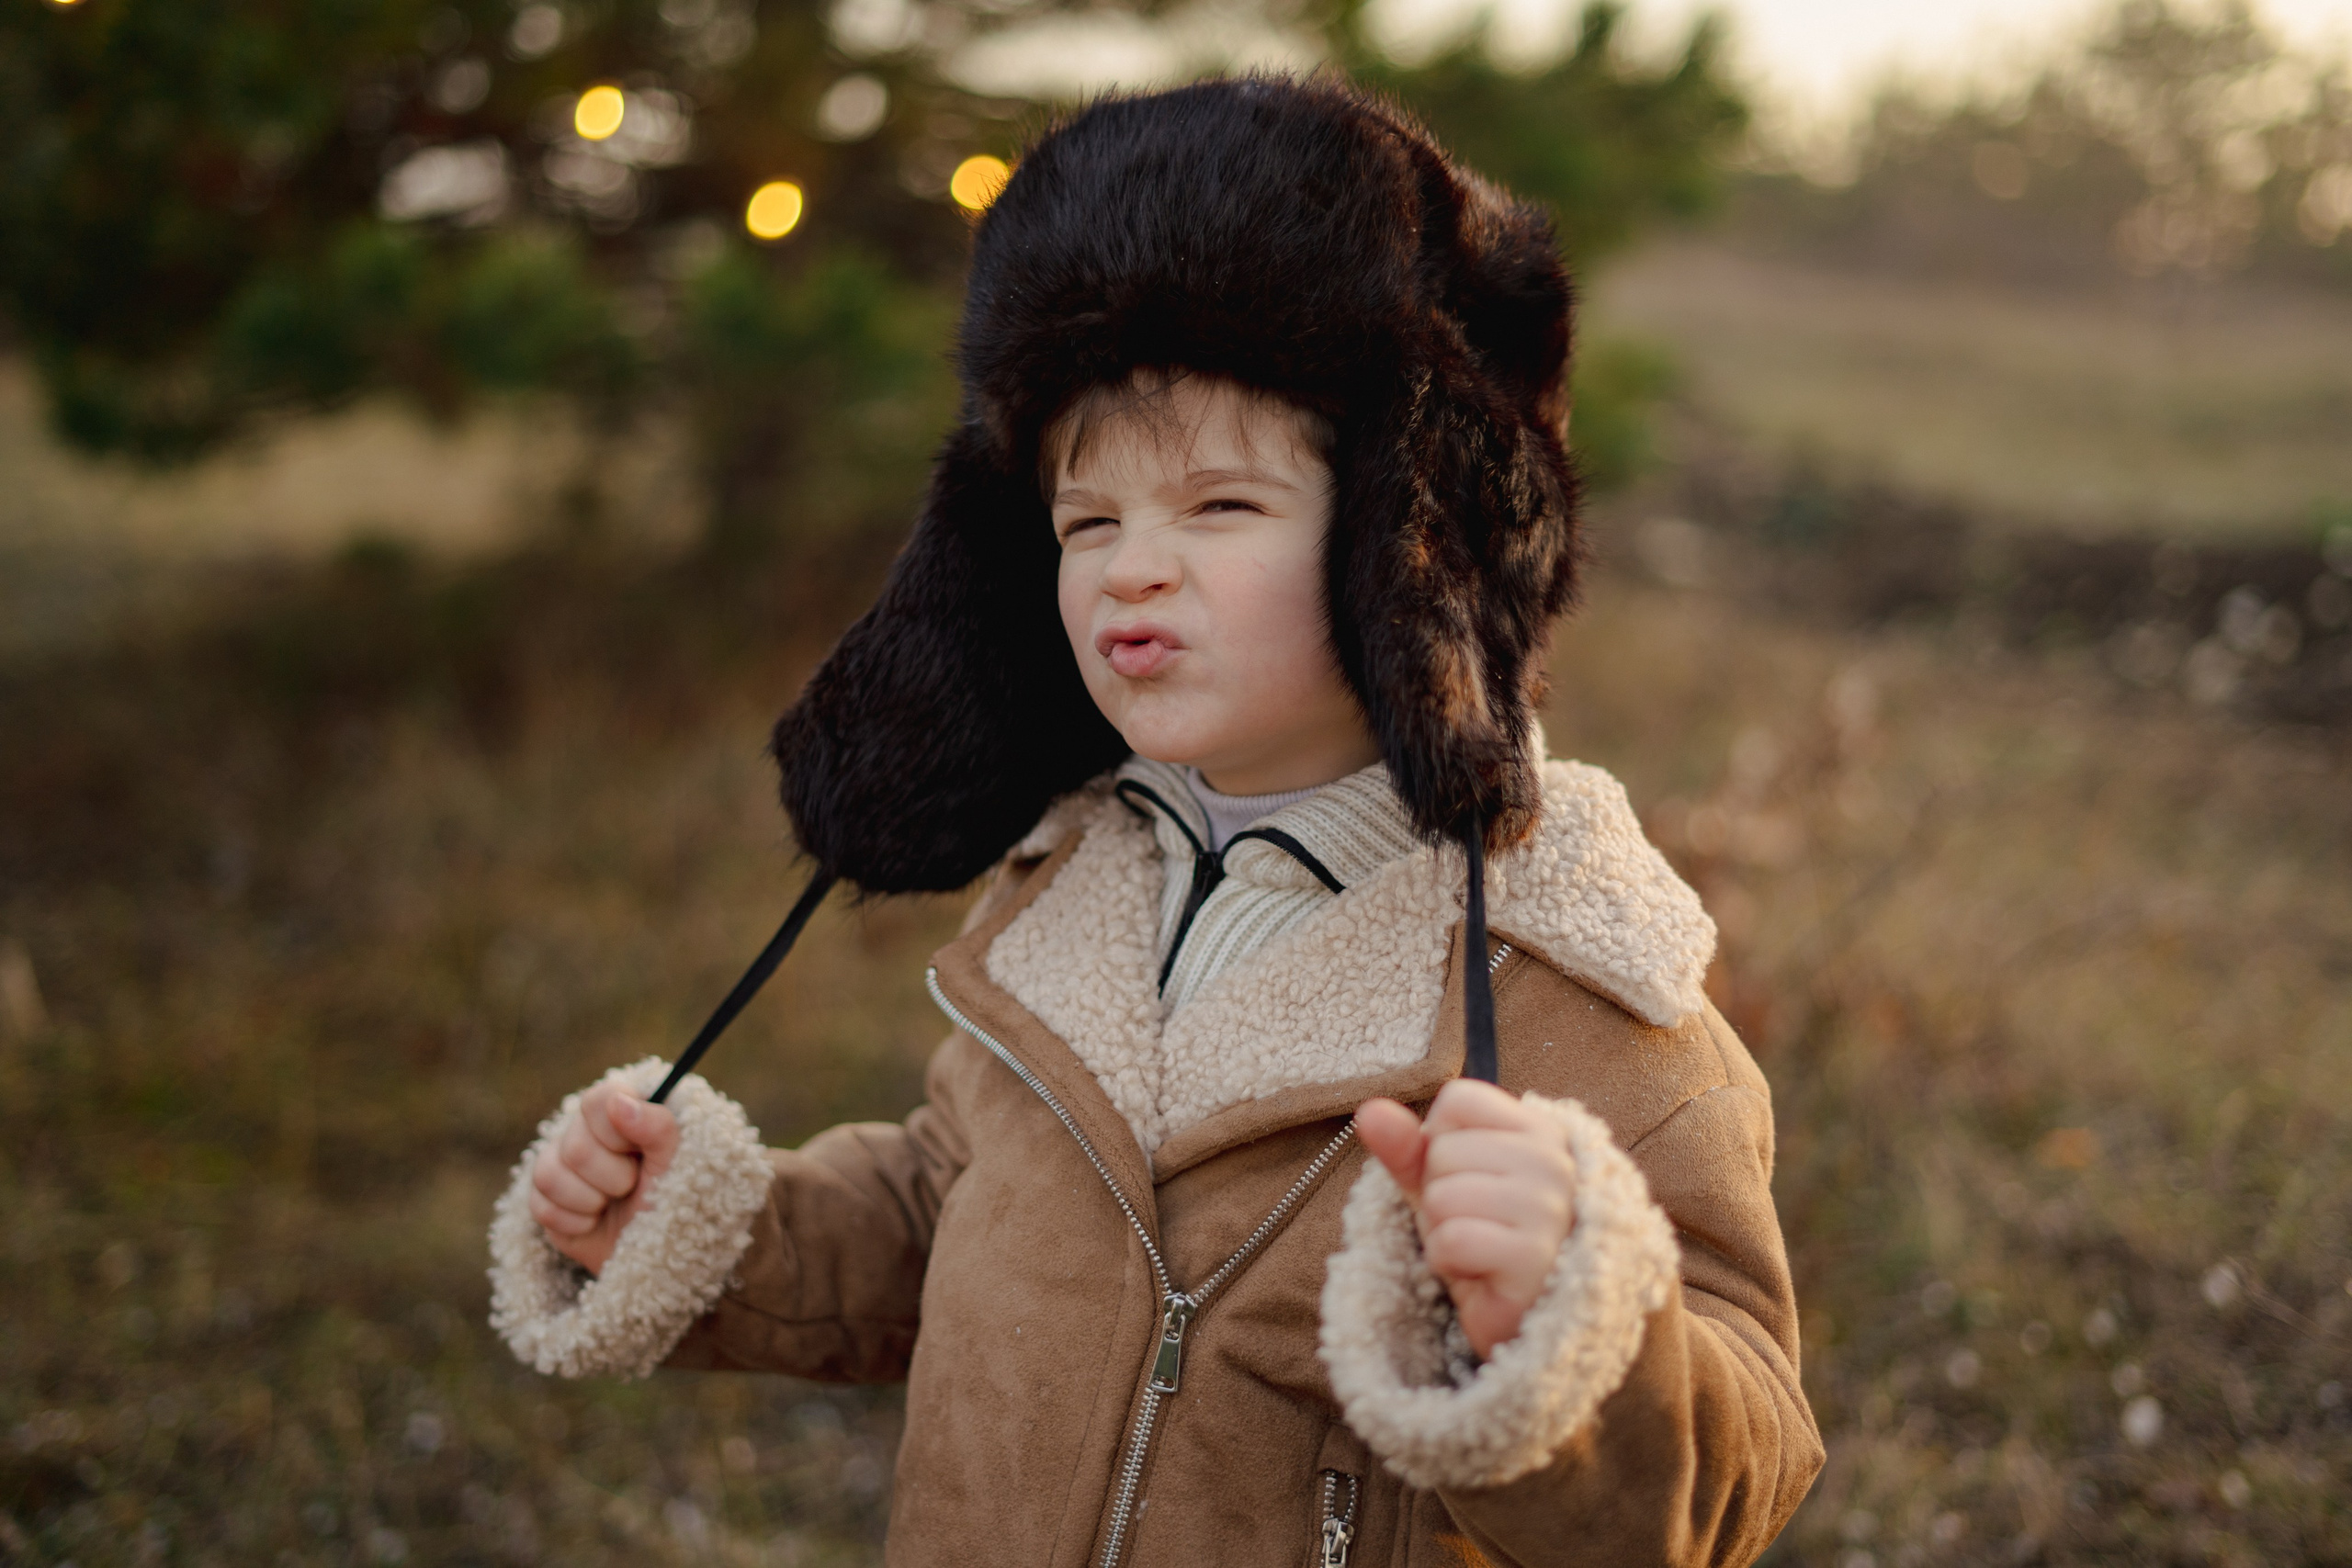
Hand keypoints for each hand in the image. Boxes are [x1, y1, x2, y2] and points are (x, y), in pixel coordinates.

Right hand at [528, 1080, 679, 1275]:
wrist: (656, 1247)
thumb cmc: (671, 1194)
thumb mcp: (677, 1159)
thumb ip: (657, 1125)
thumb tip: (618, 1102)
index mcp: (617, 1112)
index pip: (597, 1101)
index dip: (616, 1131)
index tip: (637, 1151)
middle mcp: (583, 1132)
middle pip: (575, 1147)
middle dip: (613, 1177)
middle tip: (631, 1185)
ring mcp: (559, 1164)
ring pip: (549, 1176)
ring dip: (592, 1201)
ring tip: (613, 1203)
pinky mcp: (543, 1199)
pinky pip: (541, 1208)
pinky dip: (577, 1223)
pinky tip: (595, 1222)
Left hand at [1355, 1080, 1575, 1358]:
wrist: (1514, 1321)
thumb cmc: (1483, 1240)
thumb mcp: (1439, 1184)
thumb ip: (1406, 1146)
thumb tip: (1369, 1111)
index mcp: (1541, 1131)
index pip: (1459, 1100)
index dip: (1441, 1145)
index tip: (1471, 1181)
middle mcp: (1555, 1162)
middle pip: (1444, 1150)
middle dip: (1440, 1195)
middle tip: (1477, 1226)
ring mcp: (1551, 1209)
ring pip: (1443, 1196)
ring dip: (1443, 1231)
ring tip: (1479, 1250)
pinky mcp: (1536, 1258)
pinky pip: (1452, 1240)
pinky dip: (1448, 1262)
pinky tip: (1480, 1273)